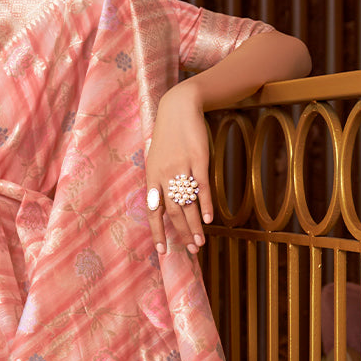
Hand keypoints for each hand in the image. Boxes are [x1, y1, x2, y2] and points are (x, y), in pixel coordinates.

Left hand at [144, 79, 211, 255]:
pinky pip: (201, 187)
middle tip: (191, 250)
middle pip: (172, 212)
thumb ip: (157, 184)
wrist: (178, 108)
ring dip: (194, 226)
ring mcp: (181, 167)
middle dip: (181, 234)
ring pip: (187, 203)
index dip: (158, 232)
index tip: (162, 251)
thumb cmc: (167, 138)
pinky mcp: (198, 159)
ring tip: (200, 243)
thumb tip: (160, 208)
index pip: (153, 212)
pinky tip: (208, 219)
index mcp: (151, 177)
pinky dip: (205, 204)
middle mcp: (164, 175)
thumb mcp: (156, 161)